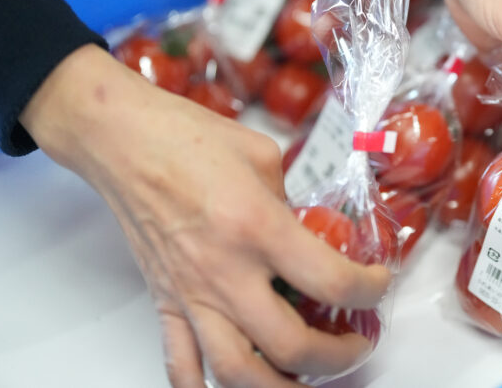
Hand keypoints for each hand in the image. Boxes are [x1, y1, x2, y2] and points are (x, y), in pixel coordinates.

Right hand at [21, 45, 390, 386]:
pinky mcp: (163, 302)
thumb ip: (292, 204)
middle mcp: (225, 271)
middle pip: (290, 347)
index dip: (368, 290)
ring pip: (236, 374)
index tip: (377, 284)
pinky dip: (206, 386)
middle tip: (357, 342)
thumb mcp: (264, 158)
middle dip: (338, 356)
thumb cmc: (189, 138)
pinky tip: (237, 382)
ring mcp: (190, 294)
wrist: (123, 142)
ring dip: (280, 387)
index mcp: (258, 227)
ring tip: (306, 377)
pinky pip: (181, 365)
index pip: (330, 281)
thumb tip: (311, 232)